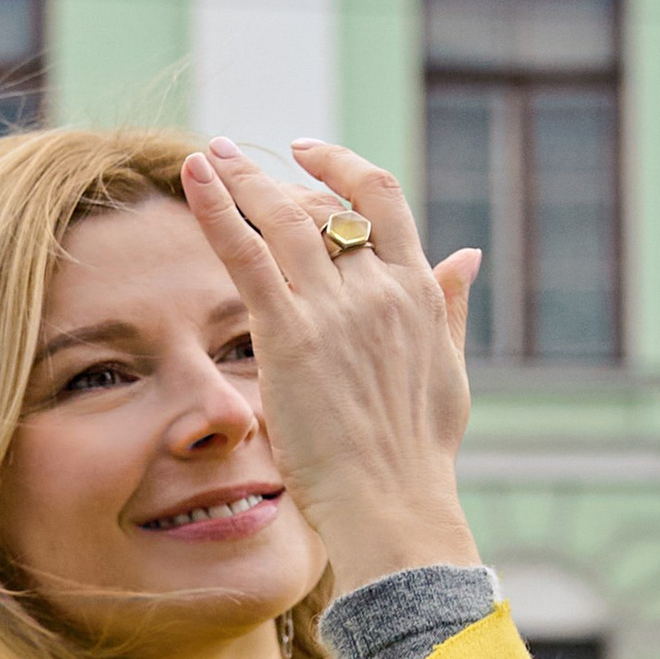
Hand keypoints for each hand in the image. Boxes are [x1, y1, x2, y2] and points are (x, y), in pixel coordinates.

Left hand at [180, 138, 482, 593]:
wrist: (394, 503)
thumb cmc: (417, 455)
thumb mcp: (449, 370)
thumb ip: (450, 306)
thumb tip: (467, 254)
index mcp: (417, 290)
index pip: (381, 200)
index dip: (342, 168)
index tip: (309, 155)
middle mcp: (379, 286)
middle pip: (322, 206)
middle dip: (275, 178)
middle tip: (235, 159)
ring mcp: (335, 306)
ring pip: (282, 216)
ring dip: (240, 177)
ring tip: (207, 155)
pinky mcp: (291, 332)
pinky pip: (246, 252)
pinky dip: (218, 207)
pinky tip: (192, 177)